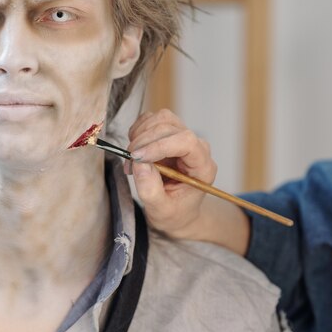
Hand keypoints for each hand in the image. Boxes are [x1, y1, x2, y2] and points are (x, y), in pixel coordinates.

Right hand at [126, 109, 216, 238]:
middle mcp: (196, 147)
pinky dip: (138, 131)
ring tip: (132, 158)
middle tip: (129, 163)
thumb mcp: (161, 210)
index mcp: (202, 167)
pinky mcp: (169, 134)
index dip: (159, 145)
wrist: (178, 211)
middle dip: (143, 142)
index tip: (137, 158)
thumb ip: (150, 190)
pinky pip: (152, 120)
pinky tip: (135, 150)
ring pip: (161, 119)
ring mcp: (183, 138)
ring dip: (140, 134)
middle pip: (169, 127)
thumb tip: (139, 163)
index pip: (186, 141)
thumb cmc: (174, 213)